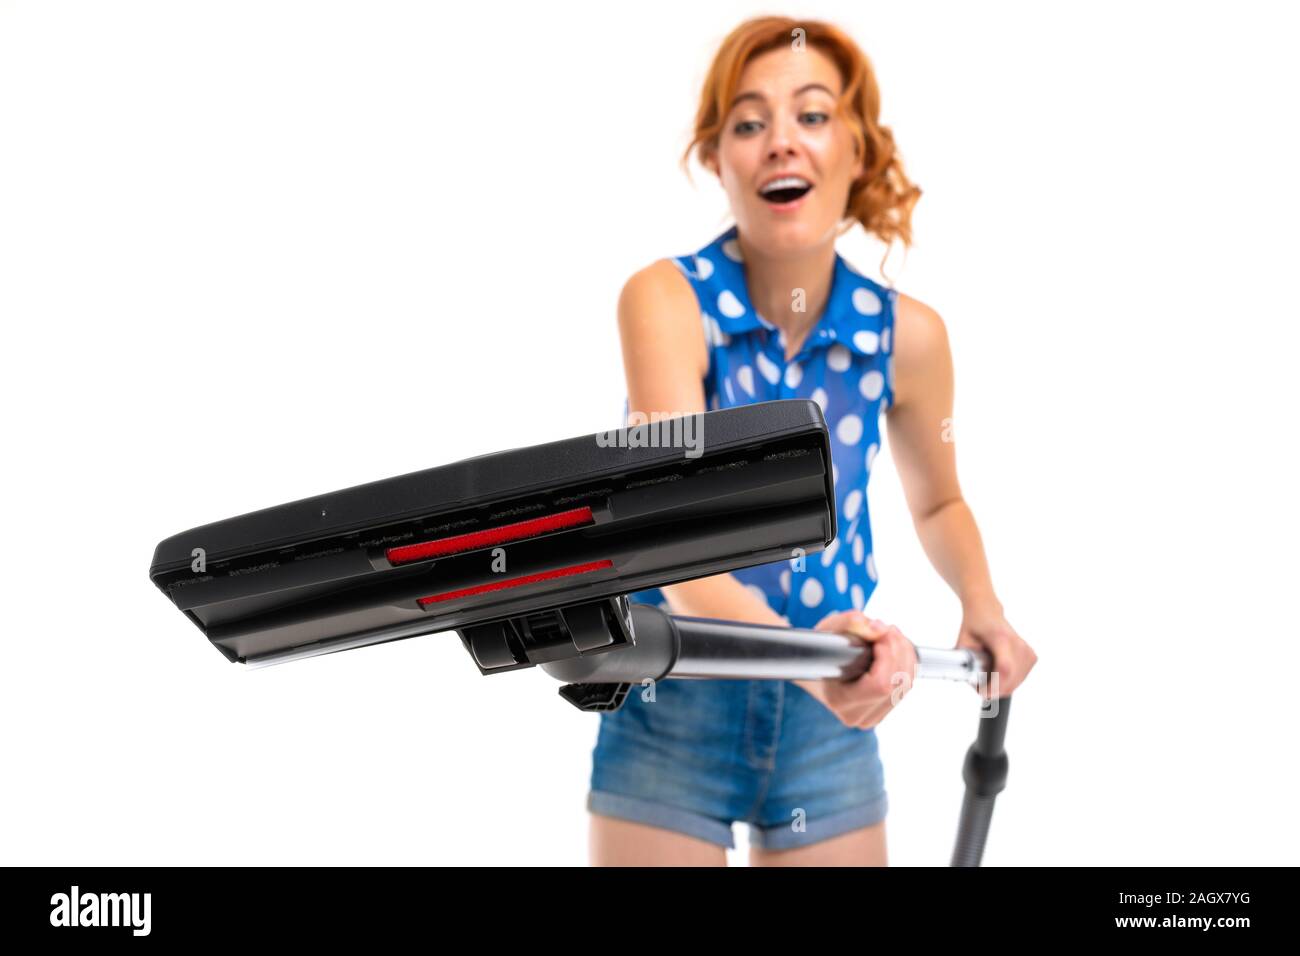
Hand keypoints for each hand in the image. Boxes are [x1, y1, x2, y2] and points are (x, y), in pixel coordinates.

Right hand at [795, 610, 918, 728]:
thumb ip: (849, 623)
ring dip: (905, 654)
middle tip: (887, 629)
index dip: (888, 656)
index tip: (879, 635)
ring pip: (906, 685)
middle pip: (897, 683)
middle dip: (899, 649)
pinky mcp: (882, 712)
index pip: (880, 684)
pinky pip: (906, 687)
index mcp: (840, 700)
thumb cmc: (821, 651)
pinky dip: (907, 664)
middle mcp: (857, 715)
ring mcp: (871, 717)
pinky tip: (897, 649)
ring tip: (891, 635)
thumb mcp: (828, 630)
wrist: (816, 673)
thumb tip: (879, 629)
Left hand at [957, 602, 1036, 698]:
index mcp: (1000, 638)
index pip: (1005, 668)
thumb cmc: (974, 626)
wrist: (986, 612)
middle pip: (1011, 680)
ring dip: (1001, 685)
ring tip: (988, 672)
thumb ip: (966, 663)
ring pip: (1016, 682)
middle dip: (994, 689)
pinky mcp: (1032, 656)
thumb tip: (975, 685)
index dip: (994, 686)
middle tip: (980, 685)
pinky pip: (1021, 678)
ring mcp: (1027, 650)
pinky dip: (1009, 680)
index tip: (982, 692)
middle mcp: (1018, 644)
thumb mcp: (963, 643)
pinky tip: (999, 669)